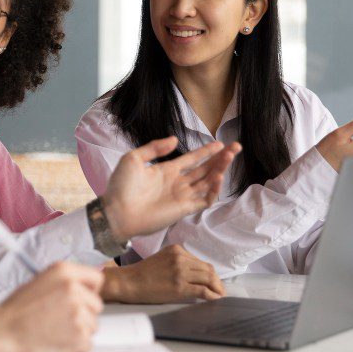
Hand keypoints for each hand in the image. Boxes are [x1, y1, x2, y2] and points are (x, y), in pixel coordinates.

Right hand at [0, 262, 102, 351]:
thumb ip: (65, 282)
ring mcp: (78, 313)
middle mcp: (74, 289)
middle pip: (96, 305)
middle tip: (61, 320)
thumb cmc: (15, 311)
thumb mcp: (40, 282)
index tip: (83, 299)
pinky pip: (88, 344)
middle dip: (84, 314)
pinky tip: (56, 342)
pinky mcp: (79, 336)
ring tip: (55, 331)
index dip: (90, 291)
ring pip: (93, 325)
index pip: (96, 279)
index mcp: (64, 272)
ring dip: (79, 331)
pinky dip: (75, 347)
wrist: (2, 334)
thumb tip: (84, 288)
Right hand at [101, 245, 224, 303]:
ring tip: (219, 294)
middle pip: (207, 269)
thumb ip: (179, 262)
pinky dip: (212, 294)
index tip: (214, 281)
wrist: (130, 282)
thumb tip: (198, 275)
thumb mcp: (163, 259)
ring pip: (208, 278)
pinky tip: (214, 298)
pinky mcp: (179, 286)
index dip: (210, 273)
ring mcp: (180, 271)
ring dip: (217, 287)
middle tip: (220, 290)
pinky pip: (203, 289)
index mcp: (177, 250)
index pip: (200, 261)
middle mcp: (180, 258)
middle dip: (216, 281)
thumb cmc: (144, 274)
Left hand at [102, 137, 241, 241]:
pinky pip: (203, 200)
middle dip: (220, 159)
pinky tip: (218, 178)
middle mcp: (177, 182)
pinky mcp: (183, 209)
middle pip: (204, 169)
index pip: (192, 159)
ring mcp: (181, 196)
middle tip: (235, 147)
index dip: (207, 151)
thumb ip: (155, 148)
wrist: (116, 211)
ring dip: (219, 170)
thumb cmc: (121, 186)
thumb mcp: (134, 158)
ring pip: (207, 182)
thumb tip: (175, 140)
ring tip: (229, 157)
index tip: (220, 143)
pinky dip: (213, 191)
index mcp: (166, 170)